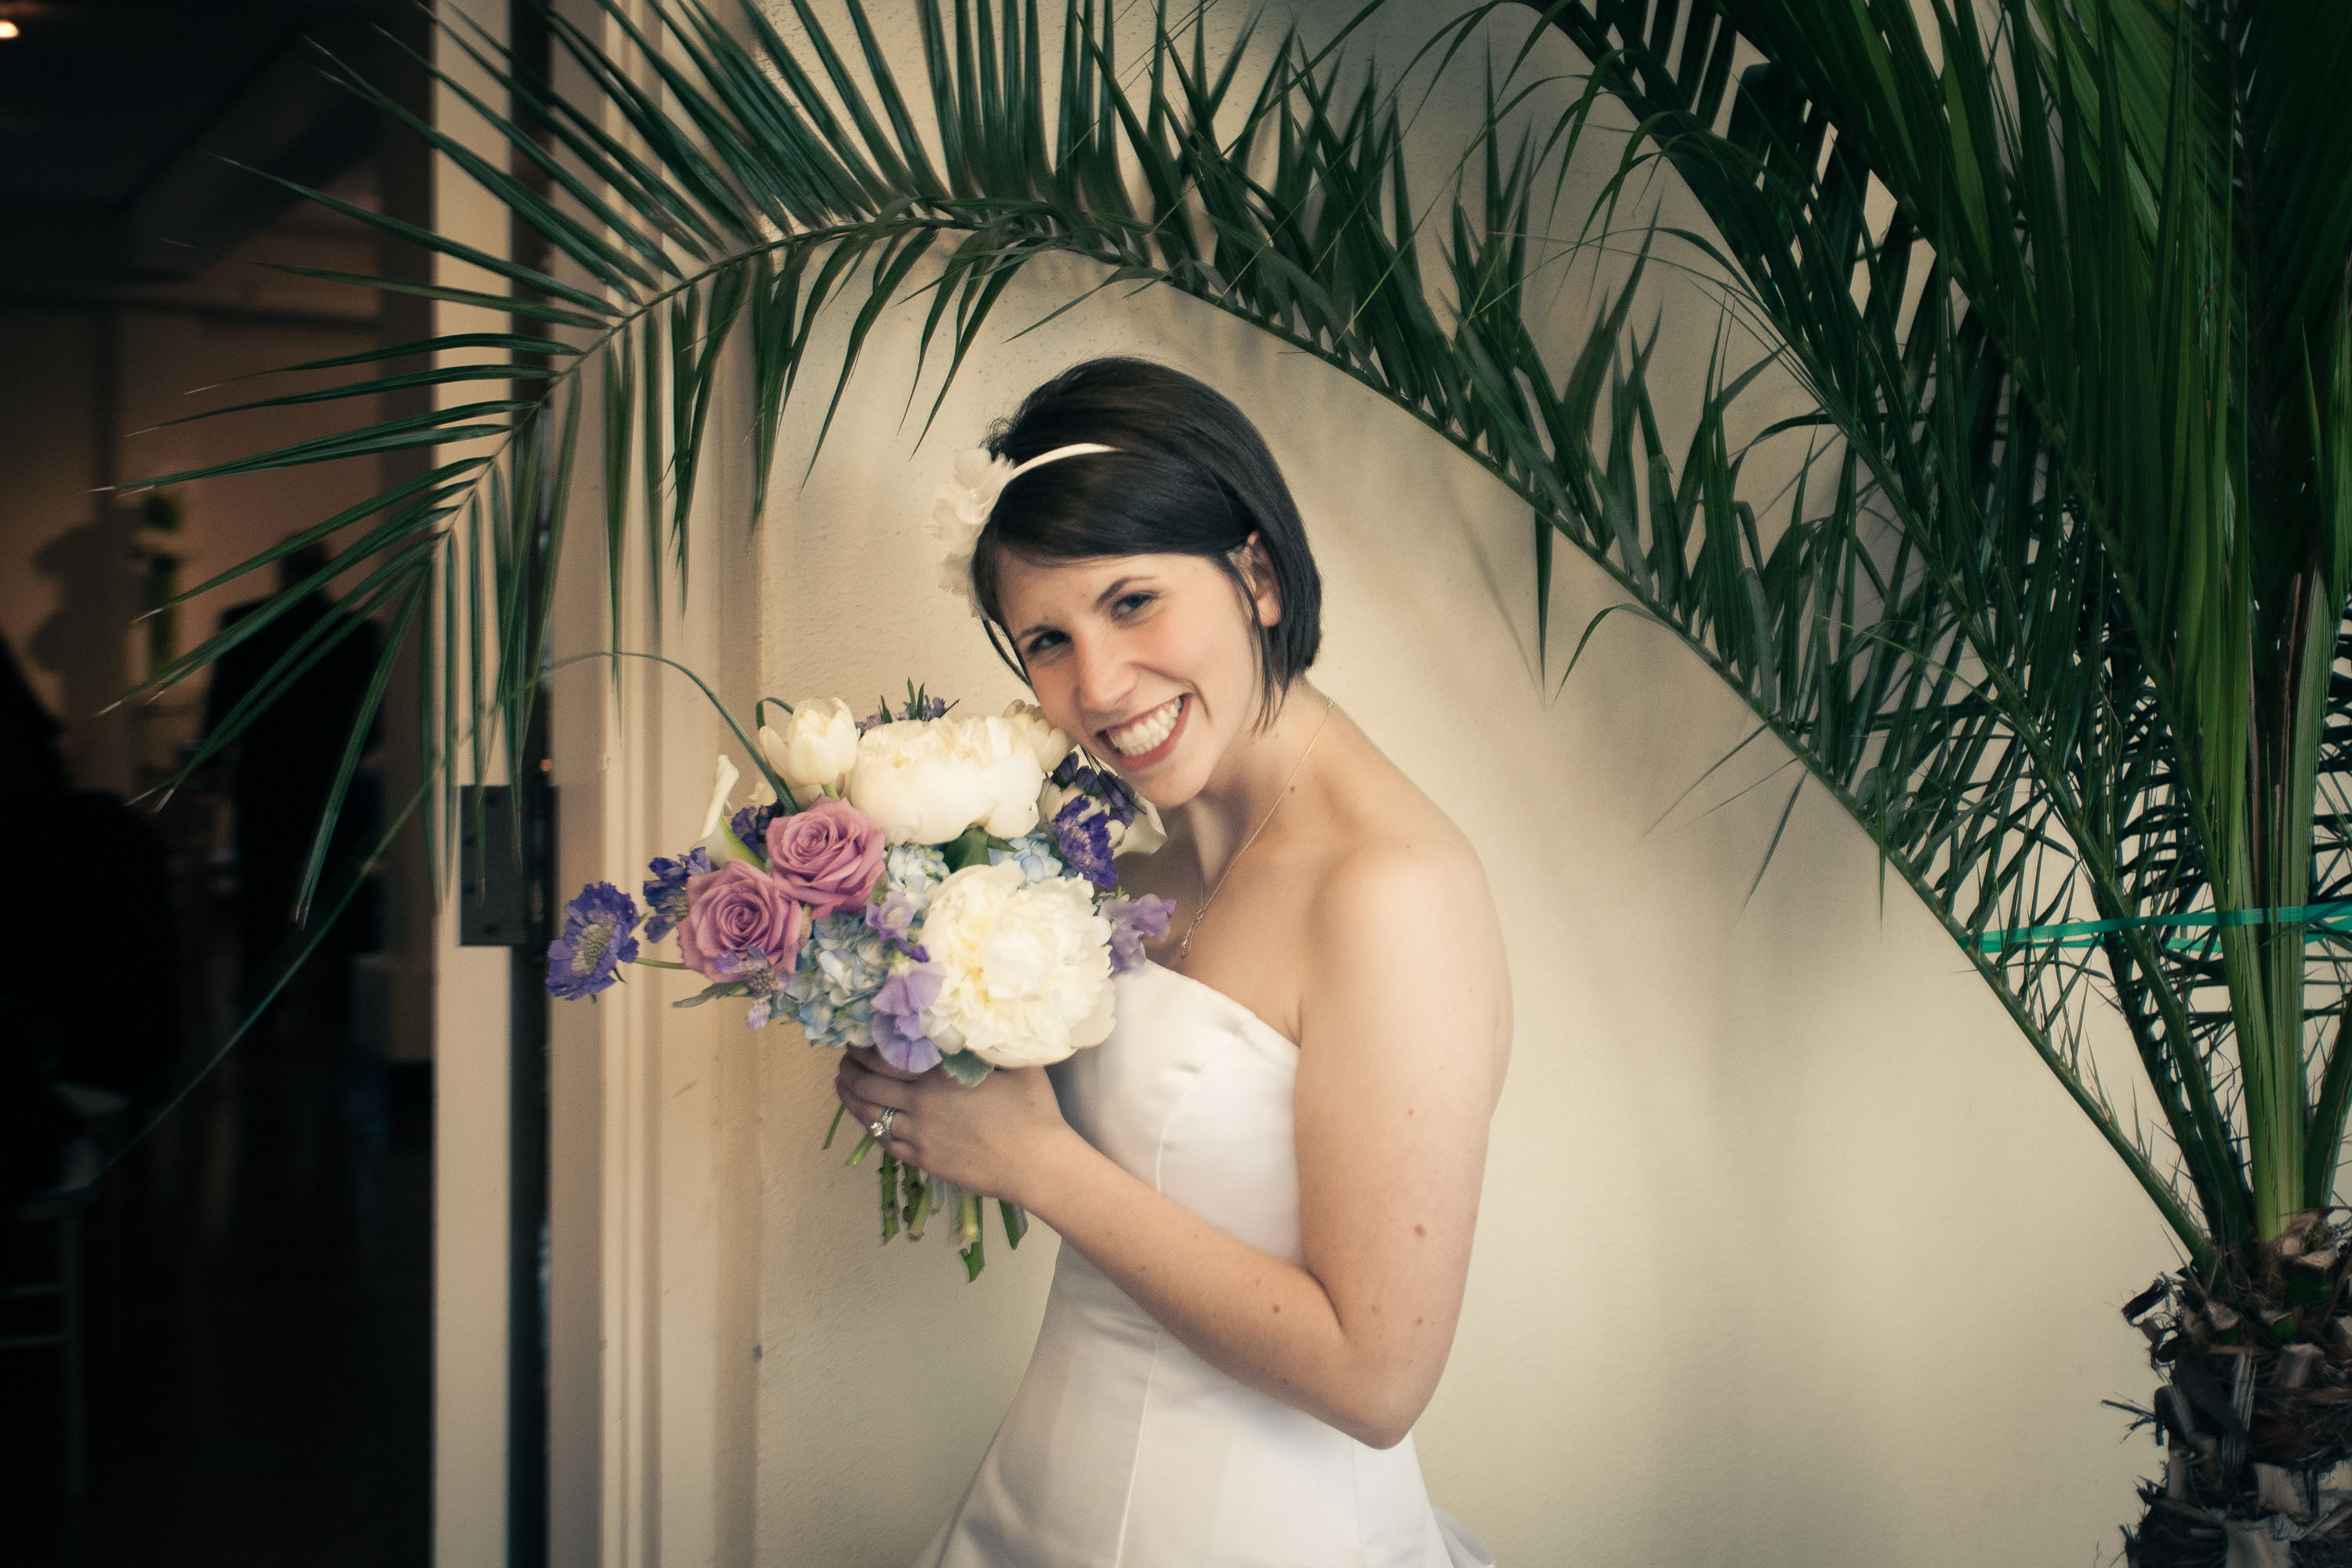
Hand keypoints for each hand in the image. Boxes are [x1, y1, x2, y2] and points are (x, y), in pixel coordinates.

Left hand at [833, 1046, 1075, 1205]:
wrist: (1037, 1164)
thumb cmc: (1032, 1111)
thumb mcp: (1014, 1062)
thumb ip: (987, 1042)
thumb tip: (975, 1019)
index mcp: (939, 1074)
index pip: (884, 1055)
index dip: (863, 1045)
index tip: (856, 1036)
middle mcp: (920, 1102)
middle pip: (866, 1082)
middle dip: (849, 1068)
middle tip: (844, 1058)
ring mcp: (918, 1134)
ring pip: (869, 1113)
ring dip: (850, 1096)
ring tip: (843, 1083)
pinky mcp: (922, 1160)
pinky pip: (884, 1141)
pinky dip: (869, 1125)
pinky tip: (866, 1117)